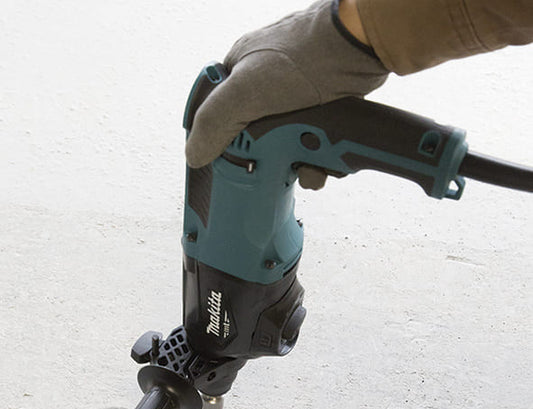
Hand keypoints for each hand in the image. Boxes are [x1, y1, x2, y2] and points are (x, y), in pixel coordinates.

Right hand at [185, 0, 387, 188]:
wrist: (363, 46)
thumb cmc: (307, 55)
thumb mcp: (247, 90)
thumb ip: (215, 122)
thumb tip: (194, 153)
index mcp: (239, 77)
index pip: (219, 119)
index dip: (224, 145)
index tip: (236, 165)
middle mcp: (267, 89)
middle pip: (257, 143)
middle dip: (270, 160)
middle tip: (279, 164)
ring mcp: (296, 101)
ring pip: (288, 149)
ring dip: (299, 165)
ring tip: (309, 162)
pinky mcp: (322, 112)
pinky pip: (313, 147)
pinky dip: (320, 160)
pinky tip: (326, 161)